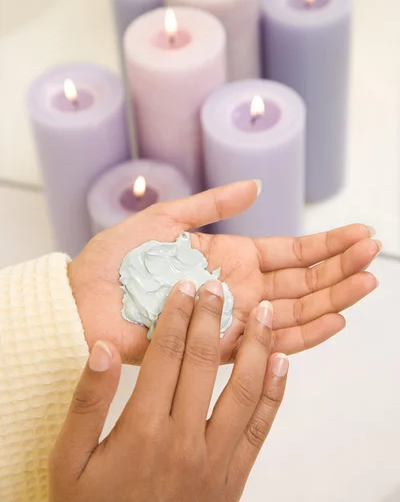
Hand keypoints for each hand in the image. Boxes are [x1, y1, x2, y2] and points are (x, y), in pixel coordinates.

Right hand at [50, 281, 287, 501]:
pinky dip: (275, 393)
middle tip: (219, 286)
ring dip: (256, 346)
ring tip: (261, 311)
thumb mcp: (69, 462)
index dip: (177, 315)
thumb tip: (103, 347)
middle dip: (212, 318)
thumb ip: (86, 402)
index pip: (165, 355)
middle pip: (204, 363)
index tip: (185, 285)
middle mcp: (185, 440)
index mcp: (143, 430)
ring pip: (244, 391)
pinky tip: (281, 362)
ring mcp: (215, 461)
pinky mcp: (234, 478)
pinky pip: (261, 428)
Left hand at [69, 180, 378, 363]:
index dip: (325, 244)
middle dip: (339, 267)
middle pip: (301, 281)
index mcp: (230, 257)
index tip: (358, 233)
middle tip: (373, 253)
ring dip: (332, 297)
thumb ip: (212, 205)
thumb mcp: (168, 218)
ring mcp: (233, 318)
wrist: (84, 299)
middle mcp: (239, 289)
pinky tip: (333, 320)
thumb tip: (256, 186)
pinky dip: (303, 334)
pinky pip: (268, 343)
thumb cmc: (119, 259)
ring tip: (366, 282)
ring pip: (295, 310)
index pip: (289, 252)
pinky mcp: (219, 347)